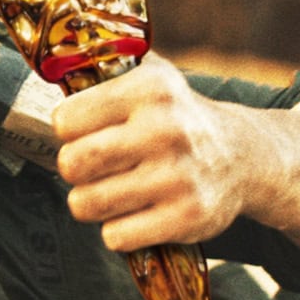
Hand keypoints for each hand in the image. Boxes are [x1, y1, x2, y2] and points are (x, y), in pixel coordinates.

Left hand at [52, 52, 249, 251]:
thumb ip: (102, 67)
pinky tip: (135, 212)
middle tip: (90, 166)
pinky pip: (115, 237)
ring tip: (110, 189)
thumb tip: (55, 63)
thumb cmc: (177, 116)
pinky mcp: (187, 218)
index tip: (82, 132)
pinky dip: (117, 230)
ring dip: (90, 202)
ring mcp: (178, 177)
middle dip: (73, 168)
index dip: (67, 130)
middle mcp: (166, 130)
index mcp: (151, 89)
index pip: (66, 120)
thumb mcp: (149, 75)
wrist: (244, 157)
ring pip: (86, 204)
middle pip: (72, 163)